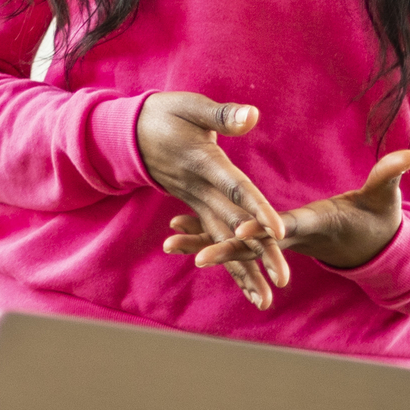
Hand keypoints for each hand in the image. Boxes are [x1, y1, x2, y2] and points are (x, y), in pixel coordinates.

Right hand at [132, 92, 286, 309]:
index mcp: (205, 165)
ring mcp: (196, 203)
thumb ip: (223, 115)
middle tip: (282, 280)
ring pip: (222, 242)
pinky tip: (247, 287)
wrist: (127, 135)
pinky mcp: (196, 208)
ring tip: (264, 302)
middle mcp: (200, 191)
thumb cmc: (164, 115)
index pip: (236, 190)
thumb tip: (253, 116)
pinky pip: (214, 240)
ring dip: (244, 272)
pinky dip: (229, 264)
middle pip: (234, 226)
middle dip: (259, 254)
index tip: (279, 232)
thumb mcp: (190, 107)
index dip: (257, 209)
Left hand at [166, 148, 409, 276]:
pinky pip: (238, 241)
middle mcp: (290, 238)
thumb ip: (391, 175)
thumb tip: (408, 155)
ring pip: (238, 246)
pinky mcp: (273, 238)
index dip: (262, 229)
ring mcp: (280, 241)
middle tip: (189, 254)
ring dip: (205, 244)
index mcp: (312, 224)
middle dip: (221, 248)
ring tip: (170, 244)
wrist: (375, 246)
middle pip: (251, 245)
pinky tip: (185, 233)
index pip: (283, 229)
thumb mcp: (386, 197)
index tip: (239, 230)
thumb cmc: (380, 221)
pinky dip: (212, 237)